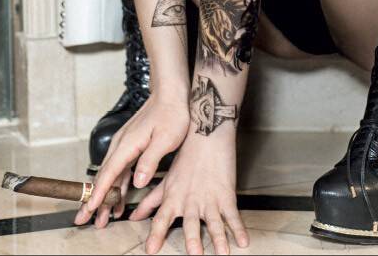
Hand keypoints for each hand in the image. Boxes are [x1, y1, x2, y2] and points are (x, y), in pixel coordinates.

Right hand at [74, 93, 189, 228]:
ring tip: (102, 217)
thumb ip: (150, 160)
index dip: (99, 192)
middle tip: (86, 220)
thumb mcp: (166, 138)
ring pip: (110, 174)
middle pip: (104, 176)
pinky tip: (118, 198)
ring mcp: (124, 144)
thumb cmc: (171, 113)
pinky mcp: (131, 145)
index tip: (90, 208)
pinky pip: (119, 168)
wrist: (171, 93)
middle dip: (95, 199)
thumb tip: (136, 182)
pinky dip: (116, 185)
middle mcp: (121, 144)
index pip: (109, 172)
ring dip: (105, 195)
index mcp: (127, 144)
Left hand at [129, 128, 248, 254]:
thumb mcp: (166, 180)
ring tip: (222, 252)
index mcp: (174, 197)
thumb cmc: (185, 157)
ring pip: (214, 221)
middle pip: (191, 222)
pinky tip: (243, 241)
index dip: (156, 235)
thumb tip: (134, 216)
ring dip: (219, 237)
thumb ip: (150, 201)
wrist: (206, 134)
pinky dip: (239, 228)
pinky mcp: (226, 194)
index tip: (151, 251)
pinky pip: (233, 214)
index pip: (162, 218)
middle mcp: (191, 200)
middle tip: (194, 254)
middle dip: (192, 238)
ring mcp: (210, 198)